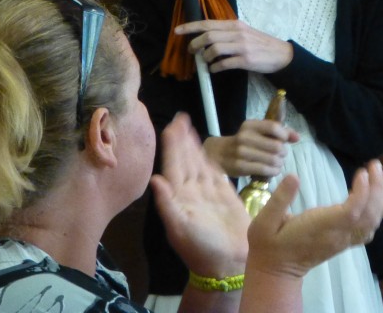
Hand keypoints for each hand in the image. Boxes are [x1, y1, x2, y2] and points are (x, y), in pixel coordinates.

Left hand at [149, 114, 249, 279]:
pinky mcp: (223, 196)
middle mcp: (191, 191)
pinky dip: (209, 159)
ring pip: (198, 163)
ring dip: (193, 145)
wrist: (227, 264)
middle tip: (180, 117)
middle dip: (182, 139)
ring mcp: (207, 193)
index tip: (171, 125)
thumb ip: (167, 204)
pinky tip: (205, 150)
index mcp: (179, 196)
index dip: (172, 145)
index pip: (174, 165)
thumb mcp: (180, 228)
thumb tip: (155, 179)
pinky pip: (214, 172)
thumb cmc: (200, 248)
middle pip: (185, 159)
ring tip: (189, 127)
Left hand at [176, 19, 294, 73]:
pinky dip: (215, 68)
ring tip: (205, 62)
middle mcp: (237, 33)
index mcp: (235, 25)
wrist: (281, 54)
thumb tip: (207, 38)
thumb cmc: (261, 44)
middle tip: (191, 51)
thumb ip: (228, 33)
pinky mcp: (246, 60)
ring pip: (214, 49)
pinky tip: (214, 70)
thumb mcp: (245, 32)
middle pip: (209, 36)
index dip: (191, 27)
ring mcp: (242, 46)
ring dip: (205, 57)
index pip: (208, 23)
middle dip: (195, 44)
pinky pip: (224, 64)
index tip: (177, 31)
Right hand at [204, 119, 299, 178]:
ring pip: (272, 159)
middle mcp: (245, 137)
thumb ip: (278, 132)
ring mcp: (242, 152)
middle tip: (281, 155)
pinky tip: (272, 170)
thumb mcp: (256, 132)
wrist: (219, 154)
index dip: (284, 135)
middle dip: (283, 152)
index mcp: (249, 125)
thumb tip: (297, 137)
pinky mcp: (241, 167)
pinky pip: (265, 170)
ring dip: (279, 163)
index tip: (285, 140)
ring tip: (277, 163)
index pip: (273, 127)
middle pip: (276, 145)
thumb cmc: (243, 142)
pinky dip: (273, 171)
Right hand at [246, 160, 382, 278]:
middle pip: (369, 216)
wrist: (275, 271)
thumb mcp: (263, 222)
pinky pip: (367, 229)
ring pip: (372, 223)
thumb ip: (279, 200)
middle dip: (377, 189)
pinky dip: (376, 211)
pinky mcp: (343, 242)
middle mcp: (337, 236)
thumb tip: (293, 177)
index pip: (351, 213)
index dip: (361, 193)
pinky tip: (372, 195)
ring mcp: (342, 241)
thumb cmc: (268, 244)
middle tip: (374, 165)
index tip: (362, 172)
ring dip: (379, 198)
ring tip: (376, 173)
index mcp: (320, 228)